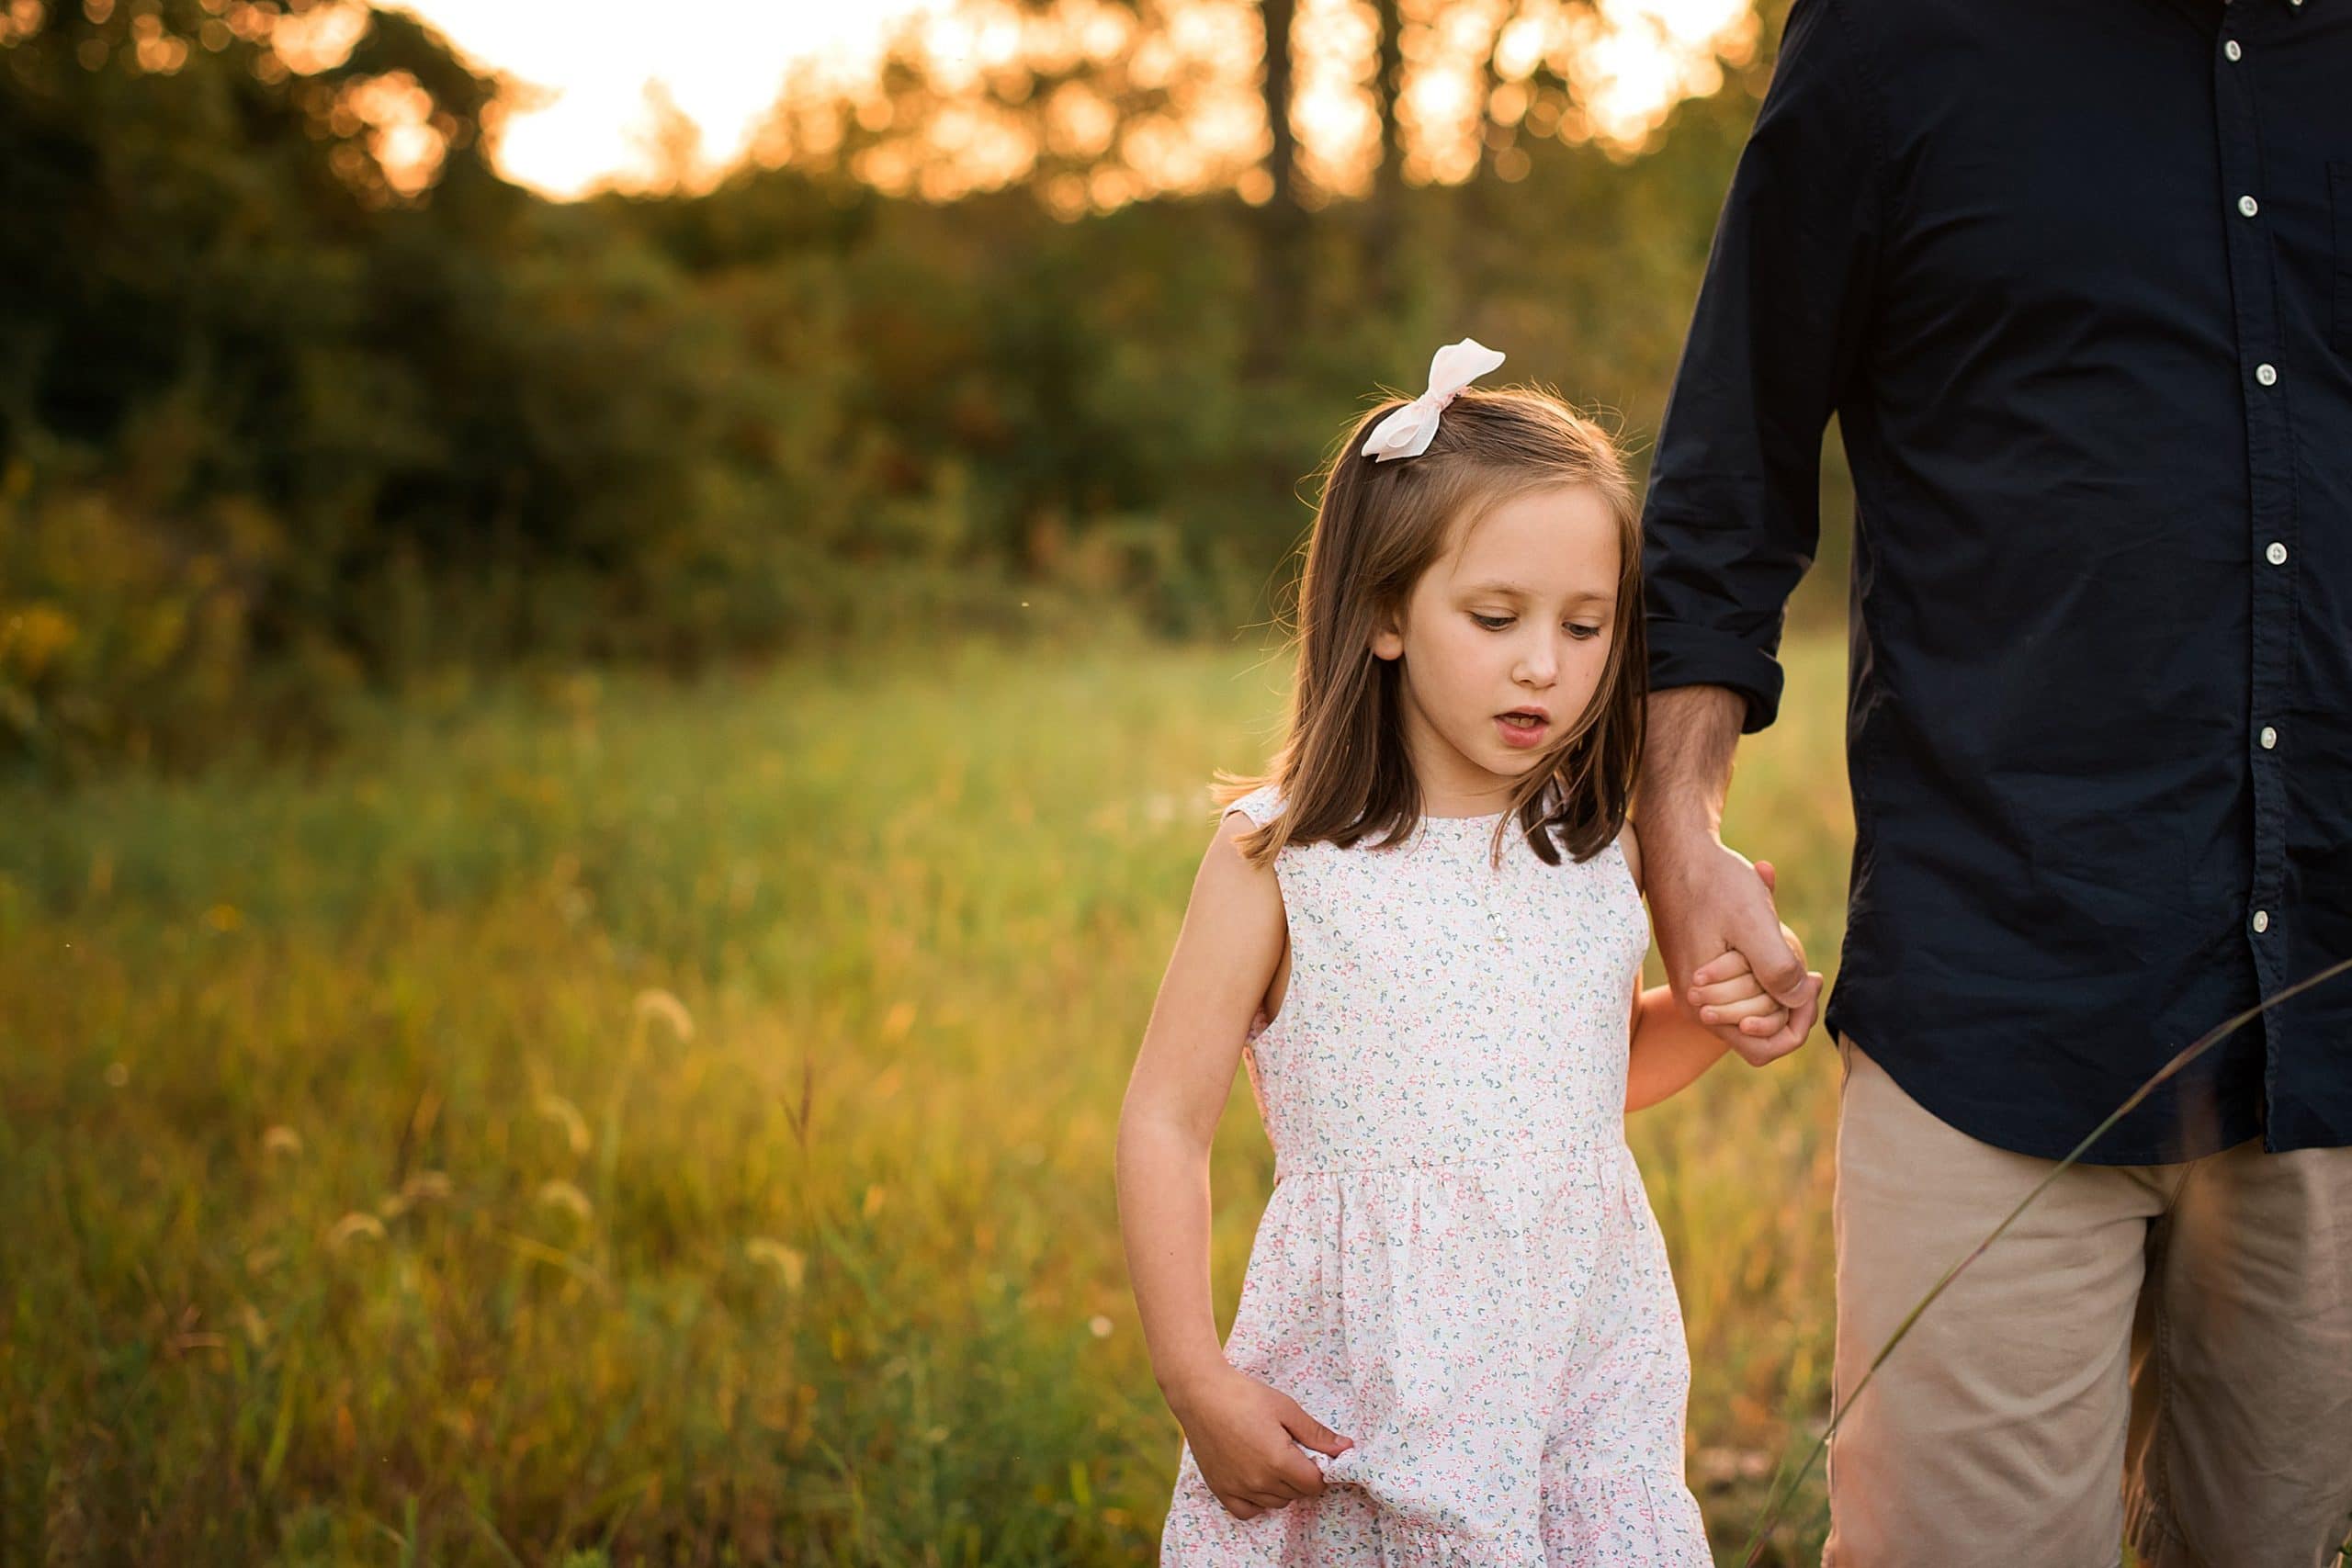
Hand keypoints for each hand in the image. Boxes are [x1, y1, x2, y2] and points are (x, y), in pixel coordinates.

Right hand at [1166, 1363, 1353, 1519]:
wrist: (1201, 1393)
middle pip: (1297, 1494)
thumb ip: (1317, 1434)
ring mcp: (1238, 1488)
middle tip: (1292, 1450)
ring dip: (1282, 1487)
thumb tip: (1346, 1448)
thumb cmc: (1245, 1395)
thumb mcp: (1286, 1409)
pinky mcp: (1220, 1489)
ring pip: (1276, 1503)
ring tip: (1273, 1459)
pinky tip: (1257, 1480)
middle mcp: (1259, 1482)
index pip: (1314, 1484)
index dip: (1320, 1470)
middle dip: (1302, 1476)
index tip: (1313, 1454)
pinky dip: (1258, 1501)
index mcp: (1279, 1461)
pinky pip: (1248, 1511)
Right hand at [1686, 876, 1820, 1041]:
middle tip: (1801, 956)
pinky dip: (1761, 964)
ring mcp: (1696, 989)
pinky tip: (1767, 928)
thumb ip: (1778, 969)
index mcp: (1704, 1004)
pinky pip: (1741, 984)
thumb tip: (1801, 1001)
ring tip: (1780, 937)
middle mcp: (1696, 1004)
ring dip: (1775, 980)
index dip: (1797, 1023)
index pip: (1762, 1047)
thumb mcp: (1753, 922)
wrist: (1675, 851)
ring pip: (1752, 1005)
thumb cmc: (1713, 883)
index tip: (1813, 980)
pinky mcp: (1699, 970)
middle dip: (1788, 999)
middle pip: (1760, 1028)